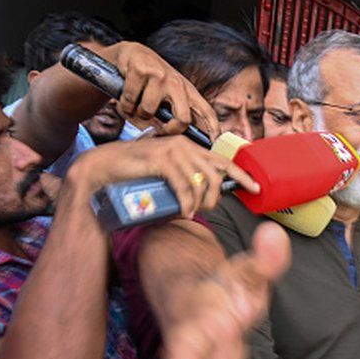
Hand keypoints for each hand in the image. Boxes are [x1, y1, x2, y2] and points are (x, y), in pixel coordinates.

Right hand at [67, 136, 258, 217]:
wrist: (102, 168)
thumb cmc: (134, 174)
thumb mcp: (165, 175)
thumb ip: (183, 180)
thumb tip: (199, 198)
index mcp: (189, 147)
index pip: (223, 161)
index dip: (242, 175)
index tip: (257, 188)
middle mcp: (184, 145)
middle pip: (216, 174)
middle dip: (217, 197)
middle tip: (207, 210)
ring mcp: (172, 150)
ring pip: (201, 181)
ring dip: (201, 203)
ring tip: (192, 212)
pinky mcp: (160, 160)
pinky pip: (184, 185)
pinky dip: (187, 202)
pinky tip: (185, 212)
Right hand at [96, 41, 218, 136]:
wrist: (129, 54)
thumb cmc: (148, 82)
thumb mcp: (166, 97)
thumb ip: (172, 116)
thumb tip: (173, 141)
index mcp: (187, 91)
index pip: (207, 112)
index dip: (214, 130)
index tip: (215, 144)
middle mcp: (177, 83)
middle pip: (183, 119)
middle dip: (170, 130)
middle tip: (158, 131)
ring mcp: (160, 75)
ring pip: (149, 111)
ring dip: (137, 113)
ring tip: (135, 104)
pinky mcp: (141, 70)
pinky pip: (131, 100)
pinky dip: (124, 104)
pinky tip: (125, 96)